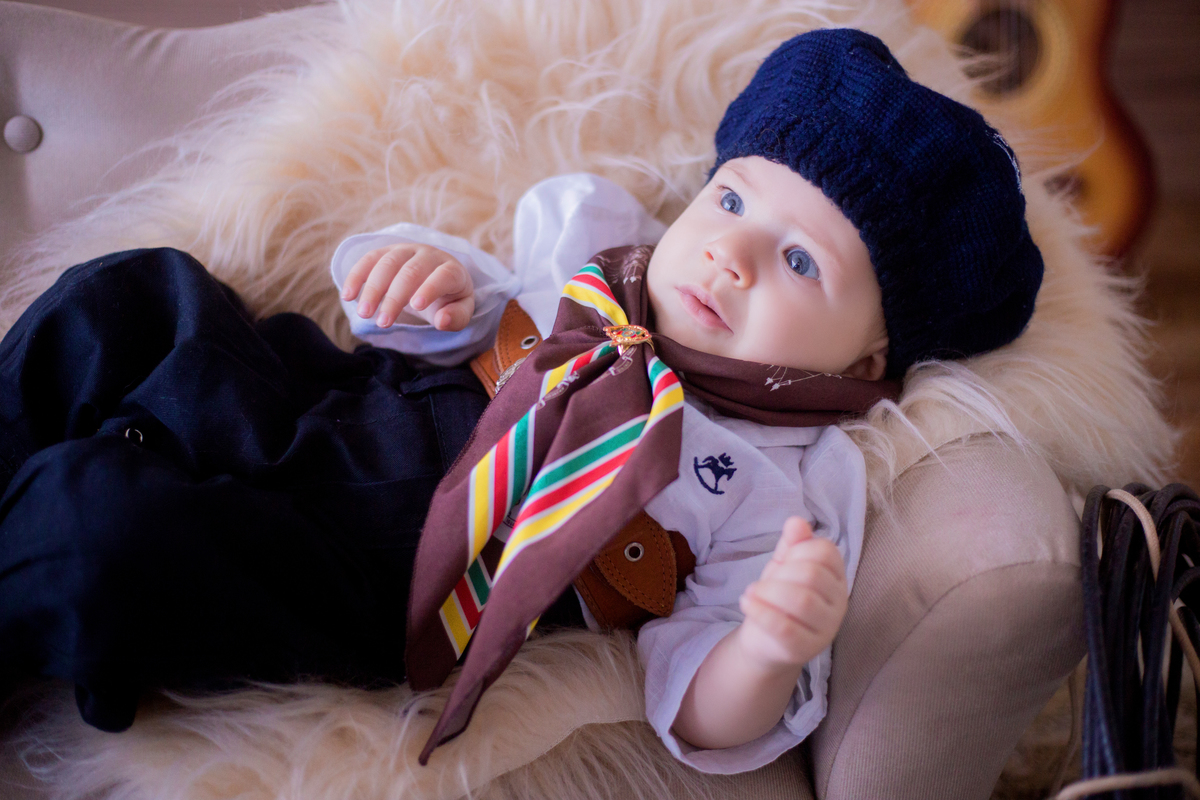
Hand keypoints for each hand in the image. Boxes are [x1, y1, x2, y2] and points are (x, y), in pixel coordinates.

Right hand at [340, 244, 474, 330]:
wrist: (438, 278)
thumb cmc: (449, 299)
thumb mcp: (460, 311)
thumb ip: (455, 317)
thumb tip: (441, 321)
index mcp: (452, 270)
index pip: (443, 275)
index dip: (430, 288)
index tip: (415, 306)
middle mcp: (429, 254)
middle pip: (410, 271)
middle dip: (394, 297)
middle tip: (382, 323)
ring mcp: (407, 250)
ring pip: (387, 263)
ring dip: (373, 288)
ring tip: (364, 314)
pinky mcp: (387, 252)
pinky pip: (369, 259)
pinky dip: (357, 276)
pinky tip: (347, 295)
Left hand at [736, 516, 847, 668]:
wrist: (766, 642)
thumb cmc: (779, 599)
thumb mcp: (784, 566)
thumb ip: (792, 544)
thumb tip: (797, 521)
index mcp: (836, 577)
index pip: (825, 551)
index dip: (797, 551)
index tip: (782, 562)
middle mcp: (839, 603)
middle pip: (812, 575)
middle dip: (779, 575)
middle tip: (760, 584)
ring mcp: (826, 629)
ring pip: (801, 601)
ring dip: (768, 593)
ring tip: (751, 594)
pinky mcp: (806, 650)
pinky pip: (786, 628)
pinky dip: (762, 612)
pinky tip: (747, 604)